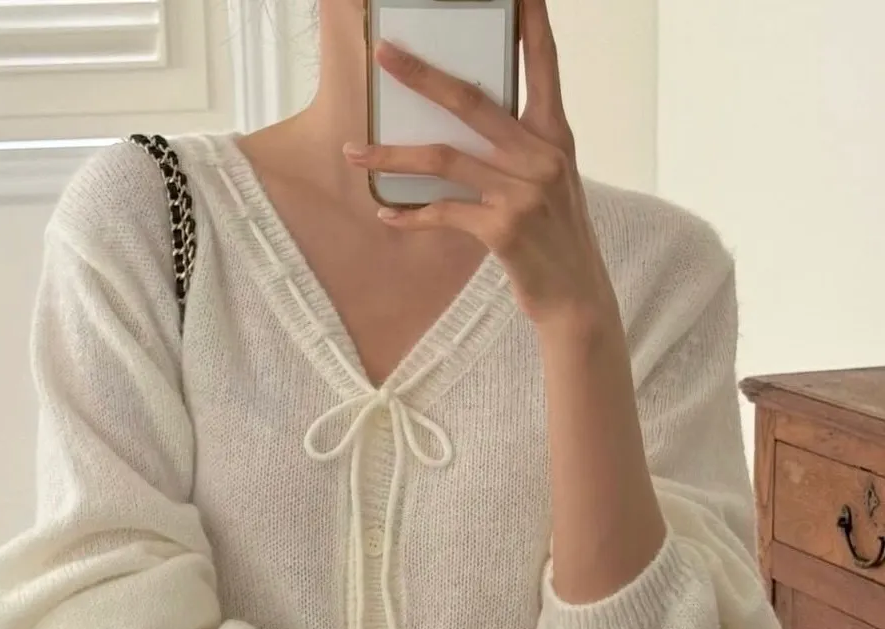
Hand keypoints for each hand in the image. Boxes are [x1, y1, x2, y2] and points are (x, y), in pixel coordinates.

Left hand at [344, 0, 614, 325]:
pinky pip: (443, 212)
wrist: (576, 299)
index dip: (529, 22)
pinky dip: (410, 214)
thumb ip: (519, 151)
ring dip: (392, 155)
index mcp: (555, 136)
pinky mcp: (503, 228)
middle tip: (383, 55)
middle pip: (471, 101)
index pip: (543, 64)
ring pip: (443, 158)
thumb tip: (466, 131)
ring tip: (354, 152)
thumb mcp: (550, 184)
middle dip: (422, 75)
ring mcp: (523, 191)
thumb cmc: (556, 241)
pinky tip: (387, 215)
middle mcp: (541, 155)